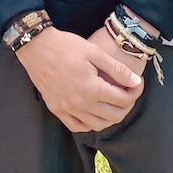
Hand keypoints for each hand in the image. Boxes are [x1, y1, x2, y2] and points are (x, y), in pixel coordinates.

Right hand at [14, 27, 142, 132]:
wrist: (36, 47)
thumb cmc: (66, 46)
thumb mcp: (94, 52)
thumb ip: (117, 69)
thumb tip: (136, 82)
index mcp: (92, 88)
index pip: (123, 99)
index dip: (135, 92)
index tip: (137, 84)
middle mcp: (81, 103)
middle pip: (114, 115)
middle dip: (126, 105)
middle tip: (127, 93)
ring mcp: (67, 109)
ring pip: (97, 125)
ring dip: (110, 117)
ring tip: (113, 103)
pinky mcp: (56, 109)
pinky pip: (77, 126)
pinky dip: (89, 124)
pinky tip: (93, 114)